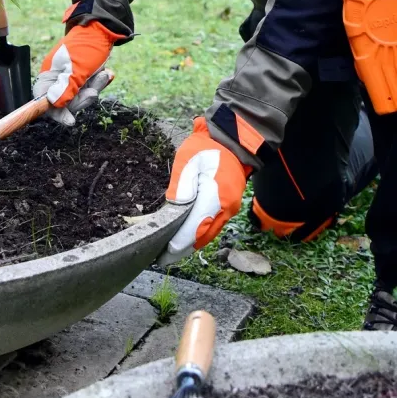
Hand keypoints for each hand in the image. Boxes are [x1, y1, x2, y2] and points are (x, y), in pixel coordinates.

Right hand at [33, 21, 118, 126]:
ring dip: (94, 87)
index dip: (55, 112)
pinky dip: (99, 82)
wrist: (103, 28)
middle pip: (66, 102)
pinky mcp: (84, 75)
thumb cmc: (87, 46)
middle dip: (82, 98)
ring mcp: (71, 76)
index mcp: (49, 75)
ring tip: (103, 74)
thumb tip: (53, 105)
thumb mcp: (77, 69)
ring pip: (81, 95)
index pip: (45, 101)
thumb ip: (66, 88)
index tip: (70, 120)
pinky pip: (90, 87)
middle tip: (93, 91)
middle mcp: (58, 78)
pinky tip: (106, 73)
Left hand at [157, 117, 250, 267]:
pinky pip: (214, 225)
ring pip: (209, 233)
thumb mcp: (188, 161)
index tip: (164, 254)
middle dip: (184, 248)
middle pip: (203, 236)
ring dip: (192, 242)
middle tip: (163, 256)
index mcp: (215, 198)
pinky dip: (200, 233)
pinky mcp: (230, 206)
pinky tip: (187, 235)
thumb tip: (175, 208)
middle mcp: (226, 209)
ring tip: (172, 249)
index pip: (195, 229)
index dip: (179, 244)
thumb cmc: (208, 148)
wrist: (233, 141)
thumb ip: (181, 186)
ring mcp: (230, 209)